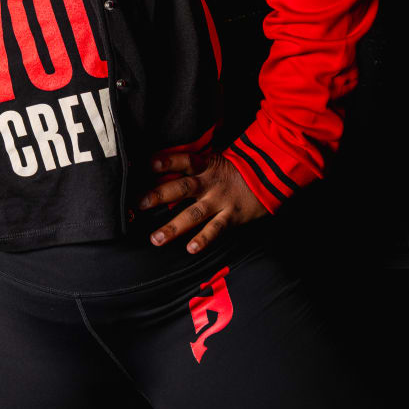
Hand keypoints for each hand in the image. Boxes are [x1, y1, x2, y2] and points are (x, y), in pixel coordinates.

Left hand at [138, 149, 268, 252]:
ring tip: (156, 238)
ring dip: (174, 227)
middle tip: (139, 204)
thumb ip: (191, 167)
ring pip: (194, 213)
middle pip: (181, 188)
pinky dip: (204, 239)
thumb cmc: (236, 169)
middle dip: (159, 196)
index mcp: (205, 165)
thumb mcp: (214, 160)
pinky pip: (216, 229)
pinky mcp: (232, 216)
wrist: (270, 175)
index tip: (146, 165)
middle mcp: (209, 182)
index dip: (166, 161)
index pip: (183, 160)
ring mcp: (220, 200)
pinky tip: (191, 248)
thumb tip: (159, 170)